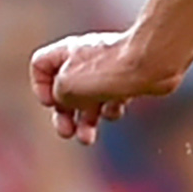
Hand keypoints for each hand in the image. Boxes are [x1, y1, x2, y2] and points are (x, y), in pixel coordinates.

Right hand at [31, 29, 182, 144]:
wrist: (152, 63)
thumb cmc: (108, 70)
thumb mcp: (67, 86)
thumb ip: (59, 96)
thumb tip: (69, 104)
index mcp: (66, 53)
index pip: (41, 66)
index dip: (40, 87)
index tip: (51, 102)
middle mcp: (86, 59)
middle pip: (66, 88)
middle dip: (64, 114)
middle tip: (66, 132)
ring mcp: (109, 69)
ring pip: (91, 98)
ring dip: (86, 121)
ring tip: (87, 139)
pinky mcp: (130, 79)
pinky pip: (113, 99)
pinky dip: (111, 110)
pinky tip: (114, 112)